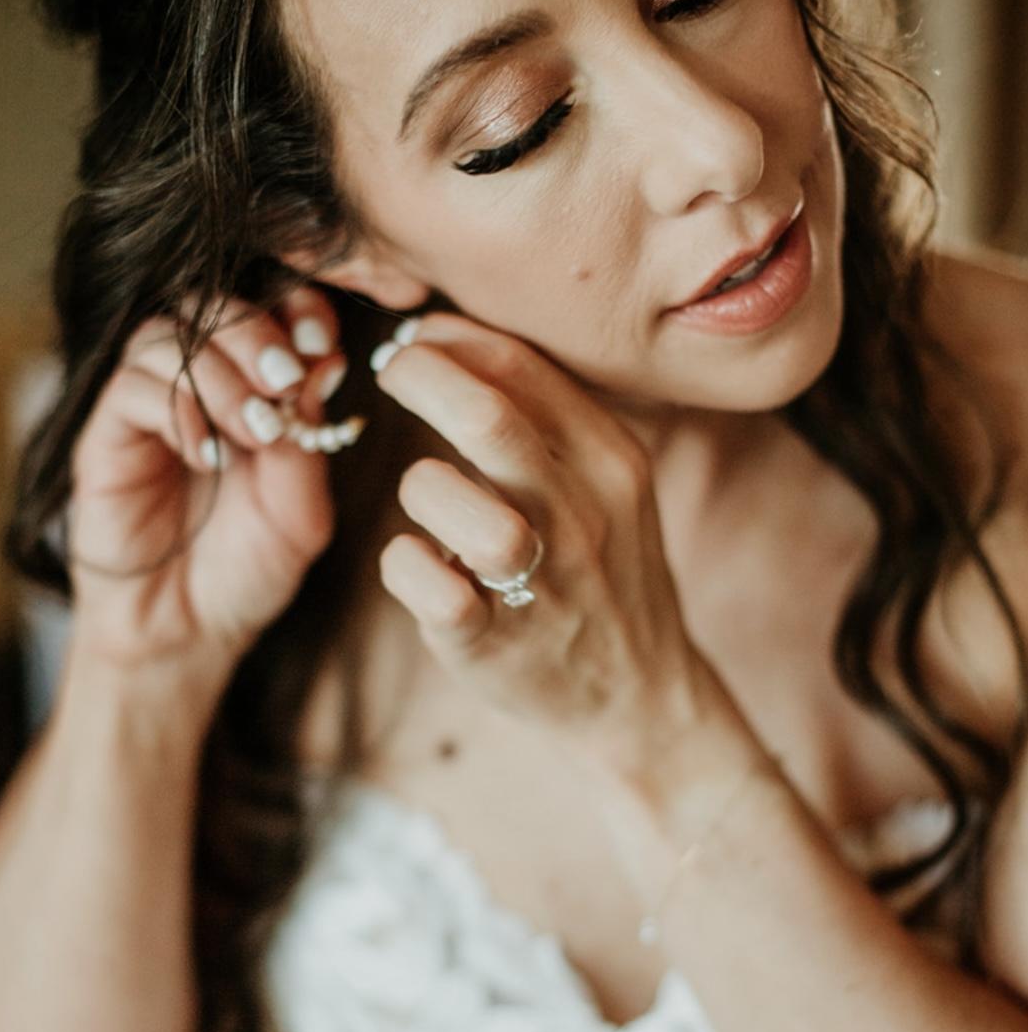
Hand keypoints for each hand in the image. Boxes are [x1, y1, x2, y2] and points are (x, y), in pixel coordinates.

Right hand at [66, 286, 345, 684]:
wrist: (187, 634)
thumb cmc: (246, 572)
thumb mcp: (300, 513)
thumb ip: (309, 440)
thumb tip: (325, 364)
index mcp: (254, 388)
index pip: (269, 308)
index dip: (297, 309)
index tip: (321, 343)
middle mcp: (198, 384)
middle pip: (213, 304)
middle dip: (258, 333)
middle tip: (285, 383)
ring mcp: (147, 405)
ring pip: (168, 334)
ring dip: (222, 374)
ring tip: (254, 433)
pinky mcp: (105, 435)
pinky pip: (131, 387)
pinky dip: (177, 408)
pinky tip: (208, 455)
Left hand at [372, 311, 721, 776]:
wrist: (642, 697)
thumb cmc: (602, 574)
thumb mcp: (607, 485)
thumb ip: (547, 417)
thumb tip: (449, 334)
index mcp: (610, 459)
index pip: (518, 365)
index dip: (448, 339)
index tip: (415, 342)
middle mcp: (581, 512)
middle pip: (484, 416)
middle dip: (419, 377)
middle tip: (389, 373)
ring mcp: (539, 579)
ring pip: (442, 493)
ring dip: (418, 486)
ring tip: (431, 506)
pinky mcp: (491, 640)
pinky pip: (417, 575)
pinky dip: (403, 562)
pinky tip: (423, 568)